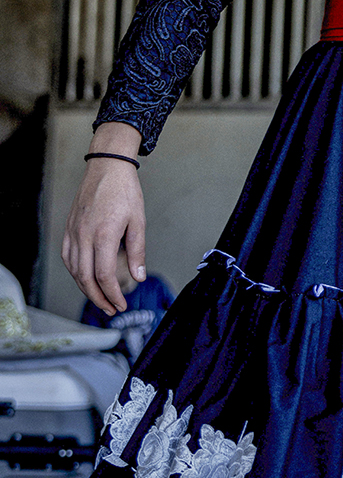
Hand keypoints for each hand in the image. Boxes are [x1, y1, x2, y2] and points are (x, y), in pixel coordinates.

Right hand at [62, 122, 145, 315]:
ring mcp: (74, 232)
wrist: (106, 167)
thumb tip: (138, 277)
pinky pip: (68, 258)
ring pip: (74, 270)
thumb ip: (138, 251)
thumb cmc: (124, 191)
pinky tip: (86, 279)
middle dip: (99, 298)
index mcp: (104, 234)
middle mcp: (84, 235)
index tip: (122, 305)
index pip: (104, 275)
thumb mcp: (138, 221)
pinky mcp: (69, 229)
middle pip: (86, 278)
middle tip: (112, 310)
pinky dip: (76, 273)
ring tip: (102, 300)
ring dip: (86, 289)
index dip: (112, 294)